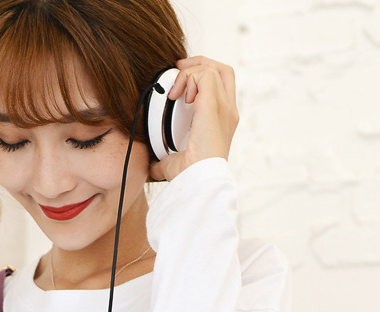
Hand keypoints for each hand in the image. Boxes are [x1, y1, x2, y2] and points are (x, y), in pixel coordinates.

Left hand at [148, 56, 238, 182]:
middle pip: (223, 71)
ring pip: (213, 69)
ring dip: (189, 72)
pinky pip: (204, 75)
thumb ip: (165, 161)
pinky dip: (188, 78)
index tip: (181, 83)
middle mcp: (228, 112)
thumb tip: (151, 166)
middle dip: (199, 63)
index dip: (202, 78)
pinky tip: (176, 95)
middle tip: (179, 69)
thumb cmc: (190, 176)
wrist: (198, 180)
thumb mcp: (175, 164)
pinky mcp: (213, 105)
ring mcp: (224, 107)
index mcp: (223, 122)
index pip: (221, 88)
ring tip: (174, 91)